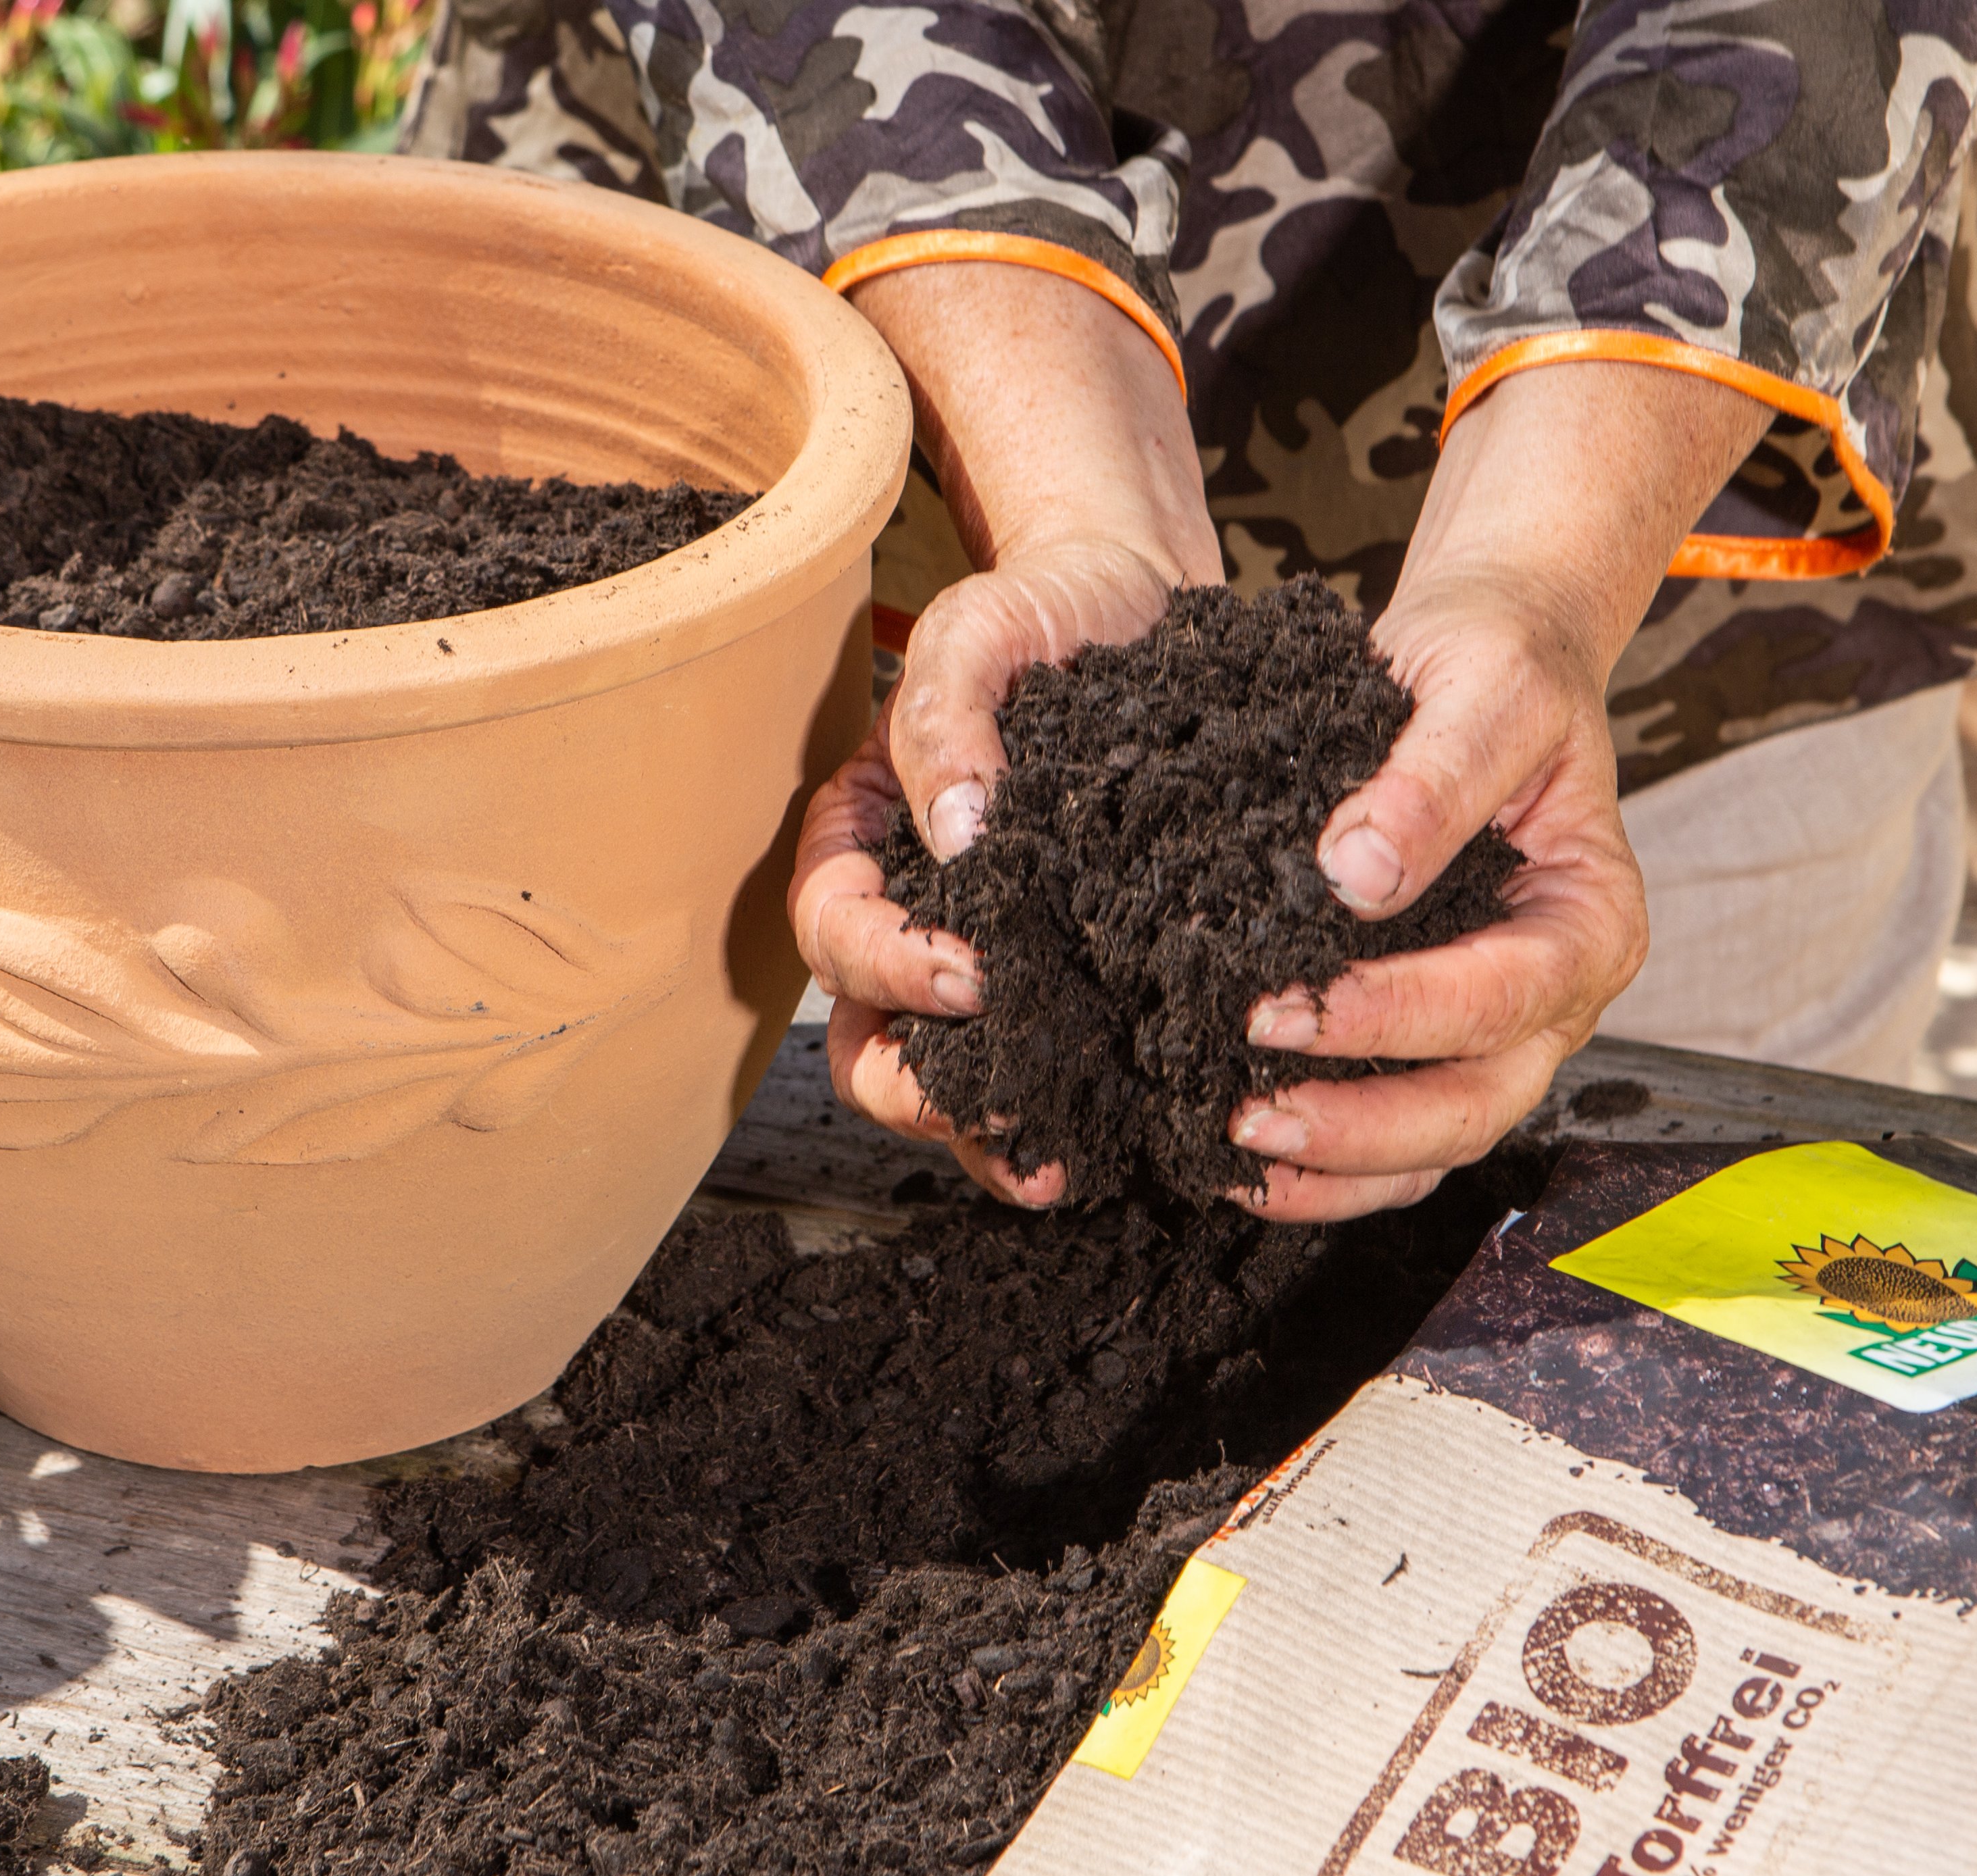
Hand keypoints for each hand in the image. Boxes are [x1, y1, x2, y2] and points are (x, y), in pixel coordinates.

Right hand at [788, 260, 1216, 1204]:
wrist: (1140, 609)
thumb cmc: (1039, 615)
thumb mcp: (977, 631)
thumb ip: (941, 718)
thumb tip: (954, 830)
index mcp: (863, 843)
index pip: (836, 929)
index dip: (888, 967)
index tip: (972, 974)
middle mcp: (910, 920)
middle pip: (869, 1041)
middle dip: (923, 1093)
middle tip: (1002, 1114)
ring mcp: (988, 962)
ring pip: (948, 1083)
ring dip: (990, 1136)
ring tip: (1059, 1165)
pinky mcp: (1071, 984)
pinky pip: (1049, 1071)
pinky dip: (1075, 1114)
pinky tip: (1128, 1133)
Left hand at [1220, 358, 1772, 1220]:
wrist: (1483, 659)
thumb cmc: (1494, 664)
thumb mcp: (1482, 686)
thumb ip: (1432, 777)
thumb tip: (1358, 874)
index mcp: (1592, 918)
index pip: (1502, 996)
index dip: (1393, 1017)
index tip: (1280, 1010)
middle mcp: (1558, 995)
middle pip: (1479, 1101)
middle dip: (1362, 1125)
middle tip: (1247, 1114)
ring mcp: (1502, 1031)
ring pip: (1439, 1141)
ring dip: (1340, 1164)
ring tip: (1233, 1154)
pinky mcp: (1439, 1040)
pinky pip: (1399, 1136)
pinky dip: (1330, 1165)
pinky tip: (1242, 1163)